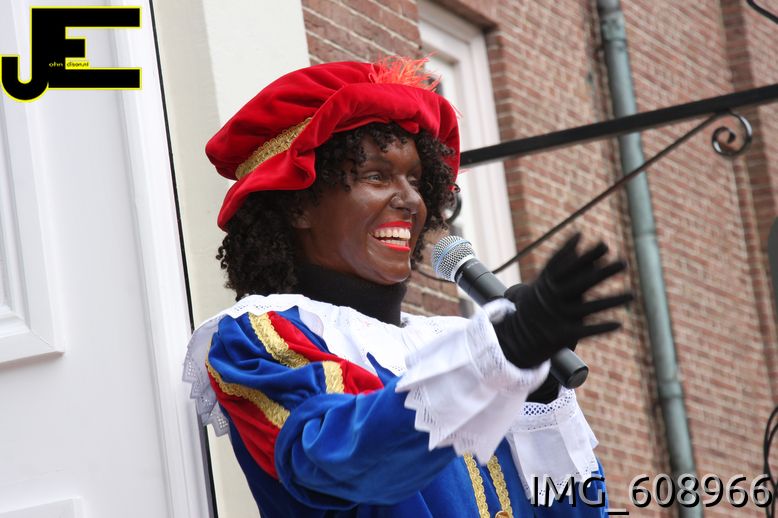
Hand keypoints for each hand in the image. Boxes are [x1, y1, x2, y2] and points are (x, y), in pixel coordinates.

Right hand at [494, 233, 632, 369]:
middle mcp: (552, 299)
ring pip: (589, 308)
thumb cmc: (536, 304)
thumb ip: (562, 262)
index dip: (586, 255)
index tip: (604, 245)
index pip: (569, 267)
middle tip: (624, 263)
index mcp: (546, 285)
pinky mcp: (561, 335)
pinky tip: (618, 324)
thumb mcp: (543, 282)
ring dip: (612, 301)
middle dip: (604, 273)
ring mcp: (557, 317)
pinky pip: (585, 331)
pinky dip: (601, 328)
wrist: (518, 335)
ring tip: (632, 296)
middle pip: (582, 283)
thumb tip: (577, 239)